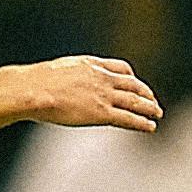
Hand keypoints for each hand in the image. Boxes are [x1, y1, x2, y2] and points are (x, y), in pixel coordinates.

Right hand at [25, 55, 161, 132]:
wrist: (33, 89)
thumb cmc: (36, 82)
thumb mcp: (58, 71)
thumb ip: (68, 76)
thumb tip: (59, 84)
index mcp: (91, 64)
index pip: (121, 68)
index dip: (132, 78)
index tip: (136, 84)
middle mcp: (101, 77)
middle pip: (132, 84)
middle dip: (145, 93)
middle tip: (153, 101)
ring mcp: (103, 95)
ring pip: (135, 101)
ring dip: (149, 107)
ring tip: (157, 114)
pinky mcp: (102, 113)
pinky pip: (129, 118)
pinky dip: (142, 123)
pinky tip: (150, 127)